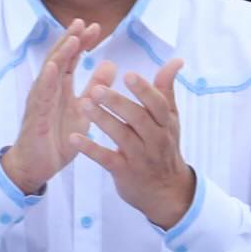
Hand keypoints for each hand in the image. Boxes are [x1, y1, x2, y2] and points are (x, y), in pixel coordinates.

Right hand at [1, 20, 108, 194]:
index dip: (81, 42)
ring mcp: (40, 101)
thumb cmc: (58, 138)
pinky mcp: (35, 116)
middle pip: (58, 59)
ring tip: (72, 38)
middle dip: (70, 40)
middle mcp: (48, 90)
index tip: (96, 27)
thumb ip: (95, 88)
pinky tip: (52, 67)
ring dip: (60, 54)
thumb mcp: (84, 110)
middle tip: (83, 22)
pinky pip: (40, 96)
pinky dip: (45, 80)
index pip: (70, 59)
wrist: (38, 167)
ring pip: (48, 73)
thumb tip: (110, 64)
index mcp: (60, 87)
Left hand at [72, 58, 195, 229]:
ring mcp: (140, 156)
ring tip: (83, 103)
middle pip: (138, 118)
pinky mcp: (124, 172)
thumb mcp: (170, 119)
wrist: (166, 191)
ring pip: (121, 136)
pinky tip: (74, 137)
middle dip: (117, 102)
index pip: (157, 103)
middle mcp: (155, 139)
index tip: (128, 75)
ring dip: (102, 120)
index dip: (144, 90)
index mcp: (165, 123)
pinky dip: (90, 148)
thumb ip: (166, 90)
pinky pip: (106, 158)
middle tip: (96, 88)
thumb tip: (176, 60)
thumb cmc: (164, 147)